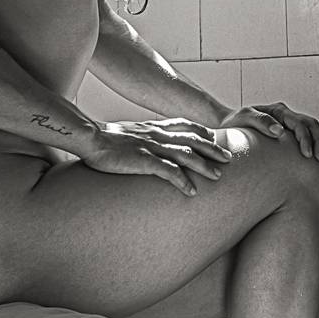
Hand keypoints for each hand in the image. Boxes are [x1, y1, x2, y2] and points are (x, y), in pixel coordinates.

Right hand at [78, 118, 231, 195]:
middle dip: (213, 150)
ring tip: (218, 177)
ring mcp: (151, 147)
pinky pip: (167, 171)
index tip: (216, 140)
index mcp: (155, 127)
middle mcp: (157, 135)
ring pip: (186, 155)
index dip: (203, 133)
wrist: (89, 138)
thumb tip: (150, 145)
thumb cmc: (106, 139)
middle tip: (229, 159)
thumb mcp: (130, 133)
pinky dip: (182, 181)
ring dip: (204, 166)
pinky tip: (191, 191)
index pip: (186, 126)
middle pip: (193, 140)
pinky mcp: (142, 160)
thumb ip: (145, 137)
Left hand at [218, 103, 318, 161]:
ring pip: (313, 129)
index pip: (298, 122)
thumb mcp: (244, 118)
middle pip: (310, 125)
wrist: (228, 125)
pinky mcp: (289, 133)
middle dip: (318, 140)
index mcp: (277, 110)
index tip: (307, 154)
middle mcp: (286, 115)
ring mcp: (289, 123)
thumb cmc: (234, 123)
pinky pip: (309, 135)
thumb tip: (279, 131)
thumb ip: (260, 121)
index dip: (305, 138)